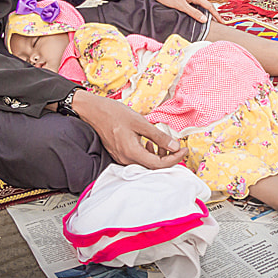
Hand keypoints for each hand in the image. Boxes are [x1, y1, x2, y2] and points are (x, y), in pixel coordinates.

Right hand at [71, 90, 186, 167]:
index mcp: (131, 152)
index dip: (174, 159)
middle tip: (177, 145)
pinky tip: (149, 142)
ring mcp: (121, 157)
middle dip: (168, 157)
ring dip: (158, 155)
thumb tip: (175, 146)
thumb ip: (158, 136)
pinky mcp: (120, 154)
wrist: (93, 111)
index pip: (158, 165)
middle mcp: (126, 159)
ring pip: (146, 163)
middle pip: (153, 167)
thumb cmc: (114, 113)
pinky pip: (138, 159)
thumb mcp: (140, 122)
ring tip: (162, 142)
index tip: (184, 149)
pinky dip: (148, 152)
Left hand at [137, 0, 223, 24]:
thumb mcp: (181, 6)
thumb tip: (205, 19)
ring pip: (200, 6)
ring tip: (210, 21)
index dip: (216, 15)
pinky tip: (196, 16)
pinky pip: (194, 6)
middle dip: (213, 14)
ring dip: (206, 13)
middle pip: (206, 6)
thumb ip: (193, 12)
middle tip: (219, 23)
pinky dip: (198, 12)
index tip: (222, 22)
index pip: (209, 7)